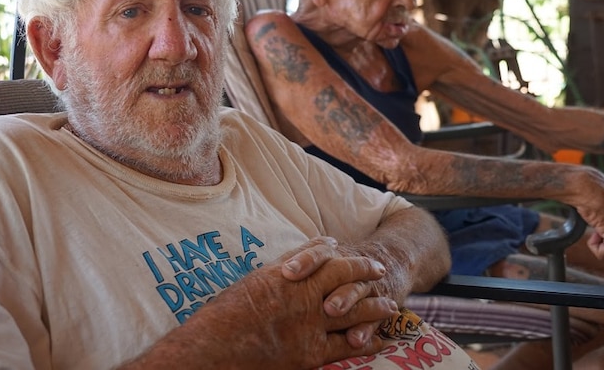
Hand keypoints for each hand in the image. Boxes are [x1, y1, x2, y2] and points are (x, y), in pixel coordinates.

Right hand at [156, 237, 400, 369]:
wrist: (214, 350)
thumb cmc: (224, 317)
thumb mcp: (253, 283)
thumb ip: (278, 270)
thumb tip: (296, 259)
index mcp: (287, 275)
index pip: (322, 255)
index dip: (336, 251)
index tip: (344, 249)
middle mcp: (303, 295)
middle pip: (344, 277)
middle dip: (364, 271)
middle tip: (380, 270)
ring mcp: (309, 325)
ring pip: (353, 310)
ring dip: (374, 307)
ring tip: (389, 305)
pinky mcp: (310, 355)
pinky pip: (346, 346)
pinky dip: (366, 342)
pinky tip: (379, 341)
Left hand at [279, 237, 398, 347]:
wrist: (382, 267)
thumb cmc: (335, 269)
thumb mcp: (321, 261)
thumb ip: (298, 264)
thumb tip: (263, 278)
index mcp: (330, 256)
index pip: (317, 252)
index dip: (304, 260)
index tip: (287, 272)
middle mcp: (346, 269)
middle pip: (340, 270)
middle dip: (326, 281)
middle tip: (315, 296)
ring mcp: (363, 286)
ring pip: (356, 289)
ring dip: (345, 299)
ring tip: (331, 311)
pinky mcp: (377, 307)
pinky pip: (372, 318)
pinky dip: (365, 329)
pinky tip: (355, 340)